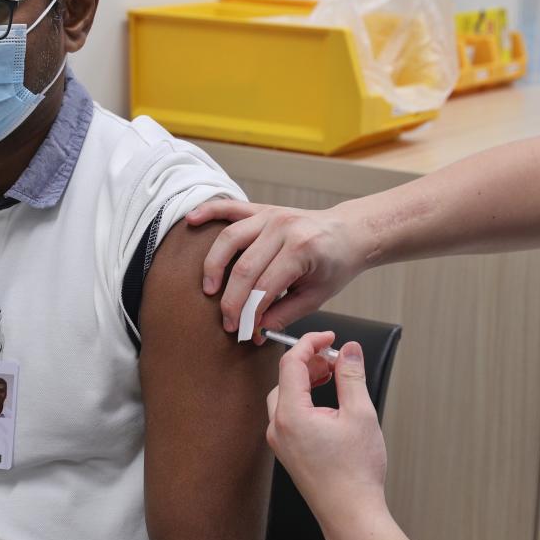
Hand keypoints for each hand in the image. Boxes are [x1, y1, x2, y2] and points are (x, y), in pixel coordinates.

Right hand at [185, 201, 364, 339]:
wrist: (348, 232)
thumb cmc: (335, 264)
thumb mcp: (317, 296)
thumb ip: (285, 313)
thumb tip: (257, 331)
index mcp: (302, 249)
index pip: (265, 286)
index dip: (250, 312)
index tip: (242, 331)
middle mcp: (284, 228)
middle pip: (244, 267)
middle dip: (231, 299)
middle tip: (226, 321)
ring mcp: (271, 215)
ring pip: (230, 238)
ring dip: (214, 265)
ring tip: (209, 289)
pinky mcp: (262, 210)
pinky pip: (230, 207)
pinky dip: (208, 211)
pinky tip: (191, 221)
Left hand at [265, 332, 388, 523]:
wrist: (351, 514)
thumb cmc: (355, 474)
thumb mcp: (360, 414)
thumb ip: (351, 376)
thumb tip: (349, 350)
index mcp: (291, 415)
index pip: (290, 363)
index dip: (310, 343)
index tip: (329, 337)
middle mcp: (278, 427)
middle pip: (285, 378)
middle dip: (310, 362)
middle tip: (336, 358)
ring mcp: (280, 442)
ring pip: (286, 396)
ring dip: (307, 381)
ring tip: (334, 377)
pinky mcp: (288, 451)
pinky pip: (289, 414)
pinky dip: (305, 400)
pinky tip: (327, 402)